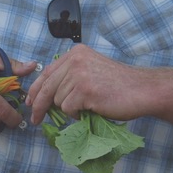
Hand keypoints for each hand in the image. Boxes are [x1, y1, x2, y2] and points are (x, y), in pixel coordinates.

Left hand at [25, 44, 148, 124]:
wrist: (143, 90)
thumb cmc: (119, 85)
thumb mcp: (90, 71)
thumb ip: (70, 76)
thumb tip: (46, 96)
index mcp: (75, 53)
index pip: (46, 72)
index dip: (36, 90)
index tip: (30, 102)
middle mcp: (75, 60)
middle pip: (47, 87)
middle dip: (39, 105)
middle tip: (35, 119)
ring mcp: (79, 74)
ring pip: (58, 100)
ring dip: (69, 109)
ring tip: (87, 106)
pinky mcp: (84, 90)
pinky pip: (68, 109)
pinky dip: (77, 114)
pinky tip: (91, 109)